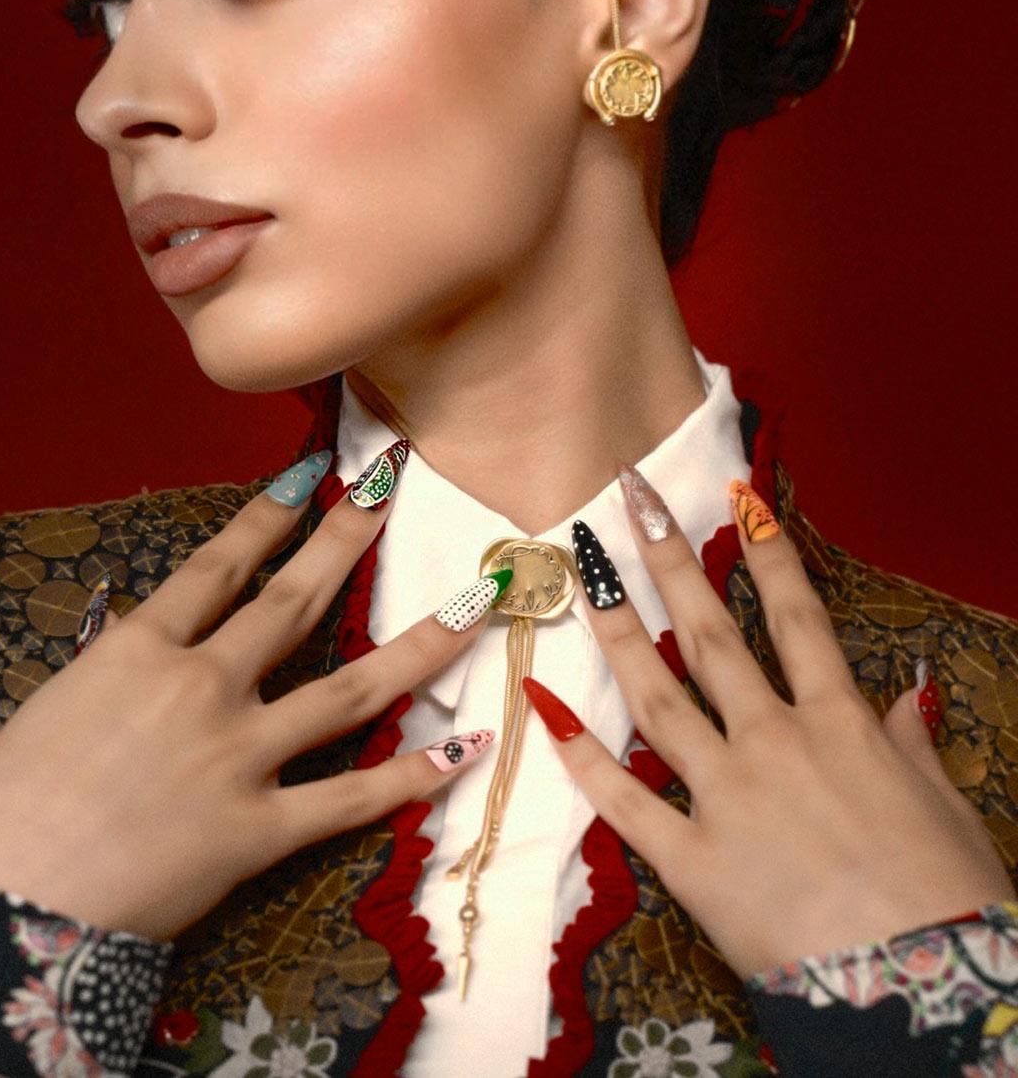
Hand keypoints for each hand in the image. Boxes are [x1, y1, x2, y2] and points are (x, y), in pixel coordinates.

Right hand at [0, 445, 499, 941]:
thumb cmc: (2, 803)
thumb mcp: (58, 704)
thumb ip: (121, 669)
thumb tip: (155, 643)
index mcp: (140, 649)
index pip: (219, 565)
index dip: (267, 517)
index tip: (310, 478)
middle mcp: (201, 686)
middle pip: (293, 601)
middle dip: (347, 540)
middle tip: (389, 491)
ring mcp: (238, 755)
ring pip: (349, 690)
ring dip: (421, 645)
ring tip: (478, 606)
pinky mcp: (258, 829)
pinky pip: (348, 799)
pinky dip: (409, 779)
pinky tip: (461, 756)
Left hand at [523, 467, 1011, 978]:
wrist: (922, 994)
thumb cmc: (948, 904)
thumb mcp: (945, 810)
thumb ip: (912, 744)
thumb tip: (911, 690)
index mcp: (841, 727)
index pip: (798, 619)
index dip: (768, 552)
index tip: (738, 495)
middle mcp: (775, 745)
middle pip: (713, 638)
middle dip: (671, 563)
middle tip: (631, 501)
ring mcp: (726, 797)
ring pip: (659, 698)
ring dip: (617, 632)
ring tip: (582, 576)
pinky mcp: (691, 860)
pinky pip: (623, 799)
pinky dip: (580, 753)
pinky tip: (542, 705)